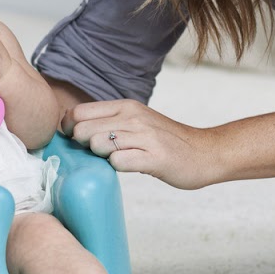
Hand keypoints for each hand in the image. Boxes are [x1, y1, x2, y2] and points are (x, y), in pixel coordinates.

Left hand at [63, 99, 221, 189]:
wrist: (205, 153)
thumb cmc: (165, 141)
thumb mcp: (137, 122)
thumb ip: (109, 122)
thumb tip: (72, 129)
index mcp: (126, 106)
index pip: (79, 112)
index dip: (69, 128)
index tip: (76, 141)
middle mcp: (134, 117)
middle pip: (83, 129)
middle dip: (81, 145)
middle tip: (97, 153)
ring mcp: (144, 137)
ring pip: (99, 143)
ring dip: (99, 155)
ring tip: (115, 158)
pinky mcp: (154, 157)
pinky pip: (119, 162)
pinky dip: (117, 166)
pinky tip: (129, 166)